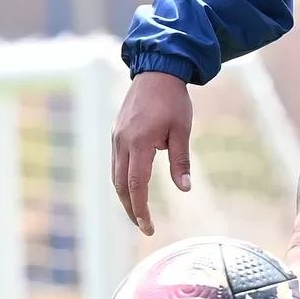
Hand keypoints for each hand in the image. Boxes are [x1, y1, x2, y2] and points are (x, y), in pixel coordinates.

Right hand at [111, 72, 192, 234]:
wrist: (157, 71)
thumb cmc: (173, 100)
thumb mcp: (182, 131)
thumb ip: (181, 161)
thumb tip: (184, 189)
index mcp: (138, 143)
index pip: (136, 186)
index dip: (141, 209)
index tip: (148, 227)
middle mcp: (122, 143)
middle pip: (120, 186)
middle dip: (131, 209)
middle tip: (144, 227)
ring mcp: (116, 138)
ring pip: (115, 176)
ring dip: (125, 197)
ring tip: (138, 213)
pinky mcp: (116, 133)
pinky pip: (116, 163)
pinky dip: (122, 181)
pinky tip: (133, 189)